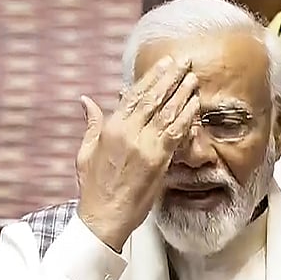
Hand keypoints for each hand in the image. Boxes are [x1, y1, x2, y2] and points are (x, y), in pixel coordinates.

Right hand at [75, 55, 200, 250]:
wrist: (104, 216)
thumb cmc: (94, 187)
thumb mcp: (85, 151)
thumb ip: (91, 124)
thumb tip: (86, 101)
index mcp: (110, 128)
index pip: (134, 95)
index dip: (151, 78)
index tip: (164, 64)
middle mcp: (128, 133)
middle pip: (154, 99)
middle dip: (171, 78)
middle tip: (184, 63)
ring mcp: (145, 146)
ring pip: (167, 112)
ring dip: (182, 93)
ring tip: (193, 78)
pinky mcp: (158, 160)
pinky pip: (176, 133)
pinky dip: (186, 117)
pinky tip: (195, 105)